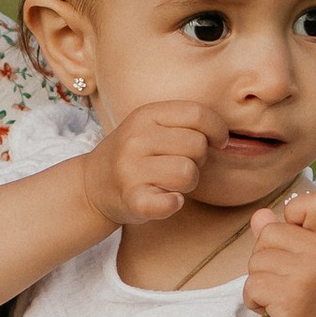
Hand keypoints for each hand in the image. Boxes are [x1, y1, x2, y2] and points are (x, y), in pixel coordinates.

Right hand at [82, 100, 225, 228]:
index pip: (197, 114)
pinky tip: (168, 200)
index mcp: (145, 115)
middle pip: (198, 145)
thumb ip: (183, 122)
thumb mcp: (150, 126)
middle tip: (181, 164)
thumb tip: (224, 135)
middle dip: (199, 159)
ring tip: (172, 182)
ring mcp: (131, 169)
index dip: (217, 129)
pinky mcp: (132, 199)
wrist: (91, 186)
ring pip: (189, 173)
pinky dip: (174, 203)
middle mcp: (136, 139)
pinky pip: (170, 202)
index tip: (219, 141)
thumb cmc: (134, 156)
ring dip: (189, 182)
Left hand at [240, 186, 315, 316]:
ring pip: (256, 262)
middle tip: (288, 283)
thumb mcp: (310, 263)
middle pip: (268, 234)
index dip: (293, 215)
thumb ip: (285, 238)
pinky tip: (276, 312)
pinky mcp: (292, 299)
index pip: (314, 202)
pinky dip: (255, 302)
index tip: (297, 240)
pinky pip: (252, 287)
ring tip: (284, 298)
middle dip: (266, 260)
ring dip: (260, 284)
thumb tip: (259, 216)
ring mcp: (309, 275)